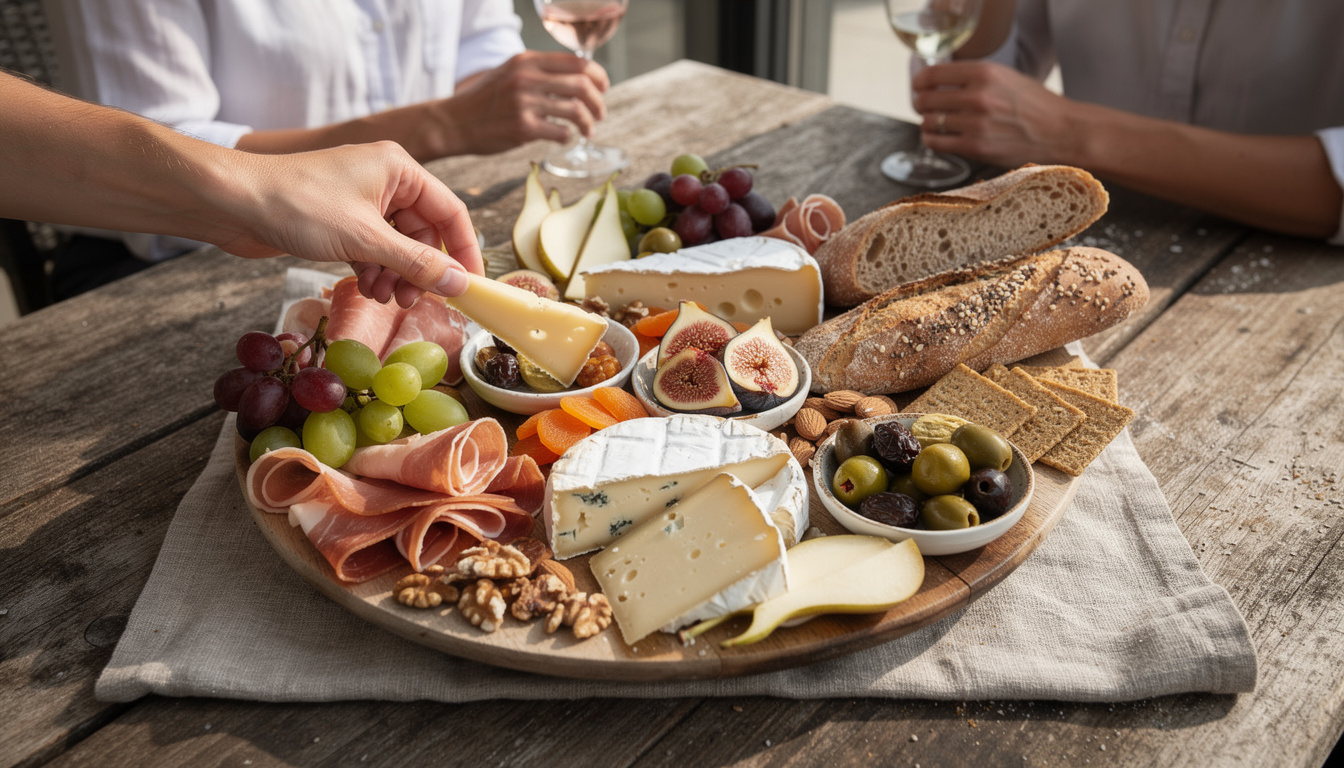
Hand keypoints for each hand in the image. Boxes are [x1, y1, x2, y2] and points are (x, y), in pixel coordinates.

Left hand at [217, 141, 483, 306]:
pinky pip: (373, 249)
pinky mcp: (340, 220)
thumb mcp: (366, 239)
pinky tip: (364, 287)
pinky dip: (374, 270)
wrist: (230, 202)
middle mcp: (385, 180)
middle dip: (421, 270)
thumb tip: (459, 285)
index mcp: (399, 169)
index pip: (450, 212)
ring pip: (397, 245)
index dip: (464, 251)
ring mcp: (361, 201)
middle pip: (424, 233)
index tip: (471, 287)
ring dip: (396, 275)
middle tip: (414, 301)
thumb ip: (417, 264)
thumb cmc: (297, 204)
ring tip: (383, 297)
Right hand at [436, 50, 609, 154]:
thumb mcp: (510, 72)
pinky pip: (561, 133)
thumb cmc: (485, 100)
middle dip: (598, 102)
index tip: (603, 88)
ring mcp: (525, 103)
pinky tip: (564, 139)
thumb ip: (539, 72)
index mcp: (527, 61)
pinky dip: (568, 137)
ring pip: (576, 111)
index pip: (577, 62)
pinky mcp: (523, 128)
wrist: (454, 121)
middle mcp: (527, 78)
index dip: (598, 76)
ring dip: (589, 123)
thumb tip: (577, 80)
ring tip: (588, 131)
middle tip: (600, 114)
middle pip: (582, 85)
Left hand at [911, 61, 1077, 167]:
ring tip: (934, 122)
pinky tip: (937, 136)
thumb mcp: (1005, 77)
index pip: (932, 74)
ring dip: (927, 122)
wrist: (1061, 132)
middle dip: (920, 102)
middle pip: (925, 99)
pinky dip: (931, 139)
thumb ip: (972, 78)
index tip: (918, 85)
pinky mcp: (976, 147)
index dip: (919, 81)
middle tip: (923, 105)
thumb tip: (937, 81)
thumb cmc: (1034, 104)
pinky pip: (936, 142)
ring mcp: (976, 124)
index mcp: (984, 73)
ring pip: (929, 122)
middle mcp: (978, 97)